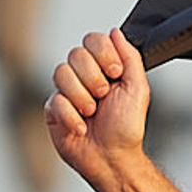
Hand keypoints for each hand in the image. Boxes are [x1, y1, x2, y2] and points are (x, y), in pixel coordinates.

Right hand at [47, 29, 151, 191]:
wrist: (112, 159)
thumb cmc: (127, 129)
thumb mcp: (138, 89)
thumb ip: (130, 57)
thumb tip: (116, 32)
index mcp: (105, 68)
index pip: (94, 40)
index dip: (103, 54)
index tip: (115, 73)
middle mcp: (85, 76)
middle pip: (76, 54)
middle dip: (94, 79)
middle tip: (104, 97)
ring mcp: (67, 91)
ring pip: (62, 73)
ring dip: (82, 98)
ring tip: (92, 113)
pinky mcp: (53, 108)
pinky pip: (55, 99)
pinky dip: (71, 116)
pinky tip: (81, 127)